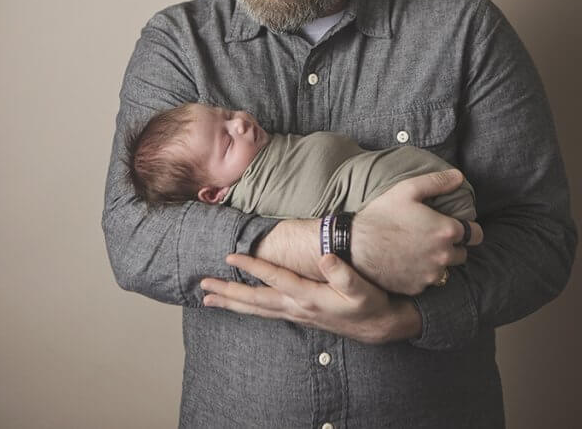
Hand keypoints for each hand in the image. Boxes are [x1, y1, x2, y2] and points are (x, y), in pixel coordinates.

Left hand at [200, 253, 421, 343]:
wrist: (378, 326)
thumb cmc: (370, 302)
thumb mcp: (362, 287)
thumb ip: (343, 273)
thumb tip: (325, 257)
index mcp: (308, 296)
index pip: (274, 279)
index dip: (252, 266)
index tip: (231, 255)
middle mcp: (296, 308)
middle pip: (255, 301)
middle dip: (228, 292)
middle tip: (203, 285)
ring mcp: (295, 314)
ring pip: (256, 310)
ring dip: (231, 303)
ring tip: (208, 298)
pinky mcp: (297, 316)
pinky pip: (264, 312)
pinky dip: (246, 308)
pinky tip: (236, 305)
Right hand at [354, 169, 483, 294]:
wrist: (354, 246)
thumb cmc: (380, 215)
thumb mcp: (407, 190)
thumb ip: (437, 182)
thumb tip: (459, 176)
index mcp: (445, 231)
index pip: (476, 235)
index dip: (469, 230)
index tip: (457, 228)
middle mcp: (443, 256)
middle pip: (462, 254)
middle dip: (452, 246)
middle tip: (433, 238)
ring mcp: (430, 274)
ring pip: (446, 269)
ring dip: (438, 261)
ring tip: (419, 250)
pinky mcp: (417, 288)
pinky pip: (428, 281)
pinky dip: (422, 274)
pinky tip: (407, 262)